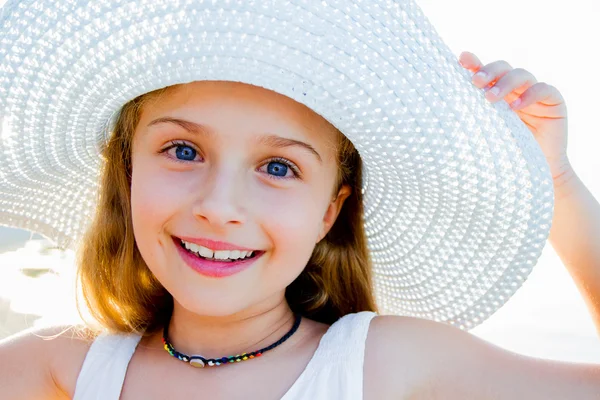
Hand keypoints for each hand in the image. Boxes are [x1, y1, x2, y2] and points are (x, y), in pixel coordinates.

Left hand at [458, 51, 571, 182]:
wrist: (534, 172)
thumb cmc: (504, 154)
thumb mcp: (484, 133)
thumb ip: (472, 116)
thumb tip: (441, 107)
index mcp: (496, 94)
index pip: (485, 73)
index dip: (474, 63)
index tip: (461, 59)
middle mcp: (514, 90)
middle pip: (502, 68)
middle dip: (488, 71)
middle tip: (475, 82)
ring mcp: (534, 94)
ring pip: (521, 74)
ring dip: (504, 83)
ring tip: (490, 98)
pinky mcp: (554, 102)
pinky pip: (544, 89)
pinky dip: (529, 95)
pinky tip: (514, 107)